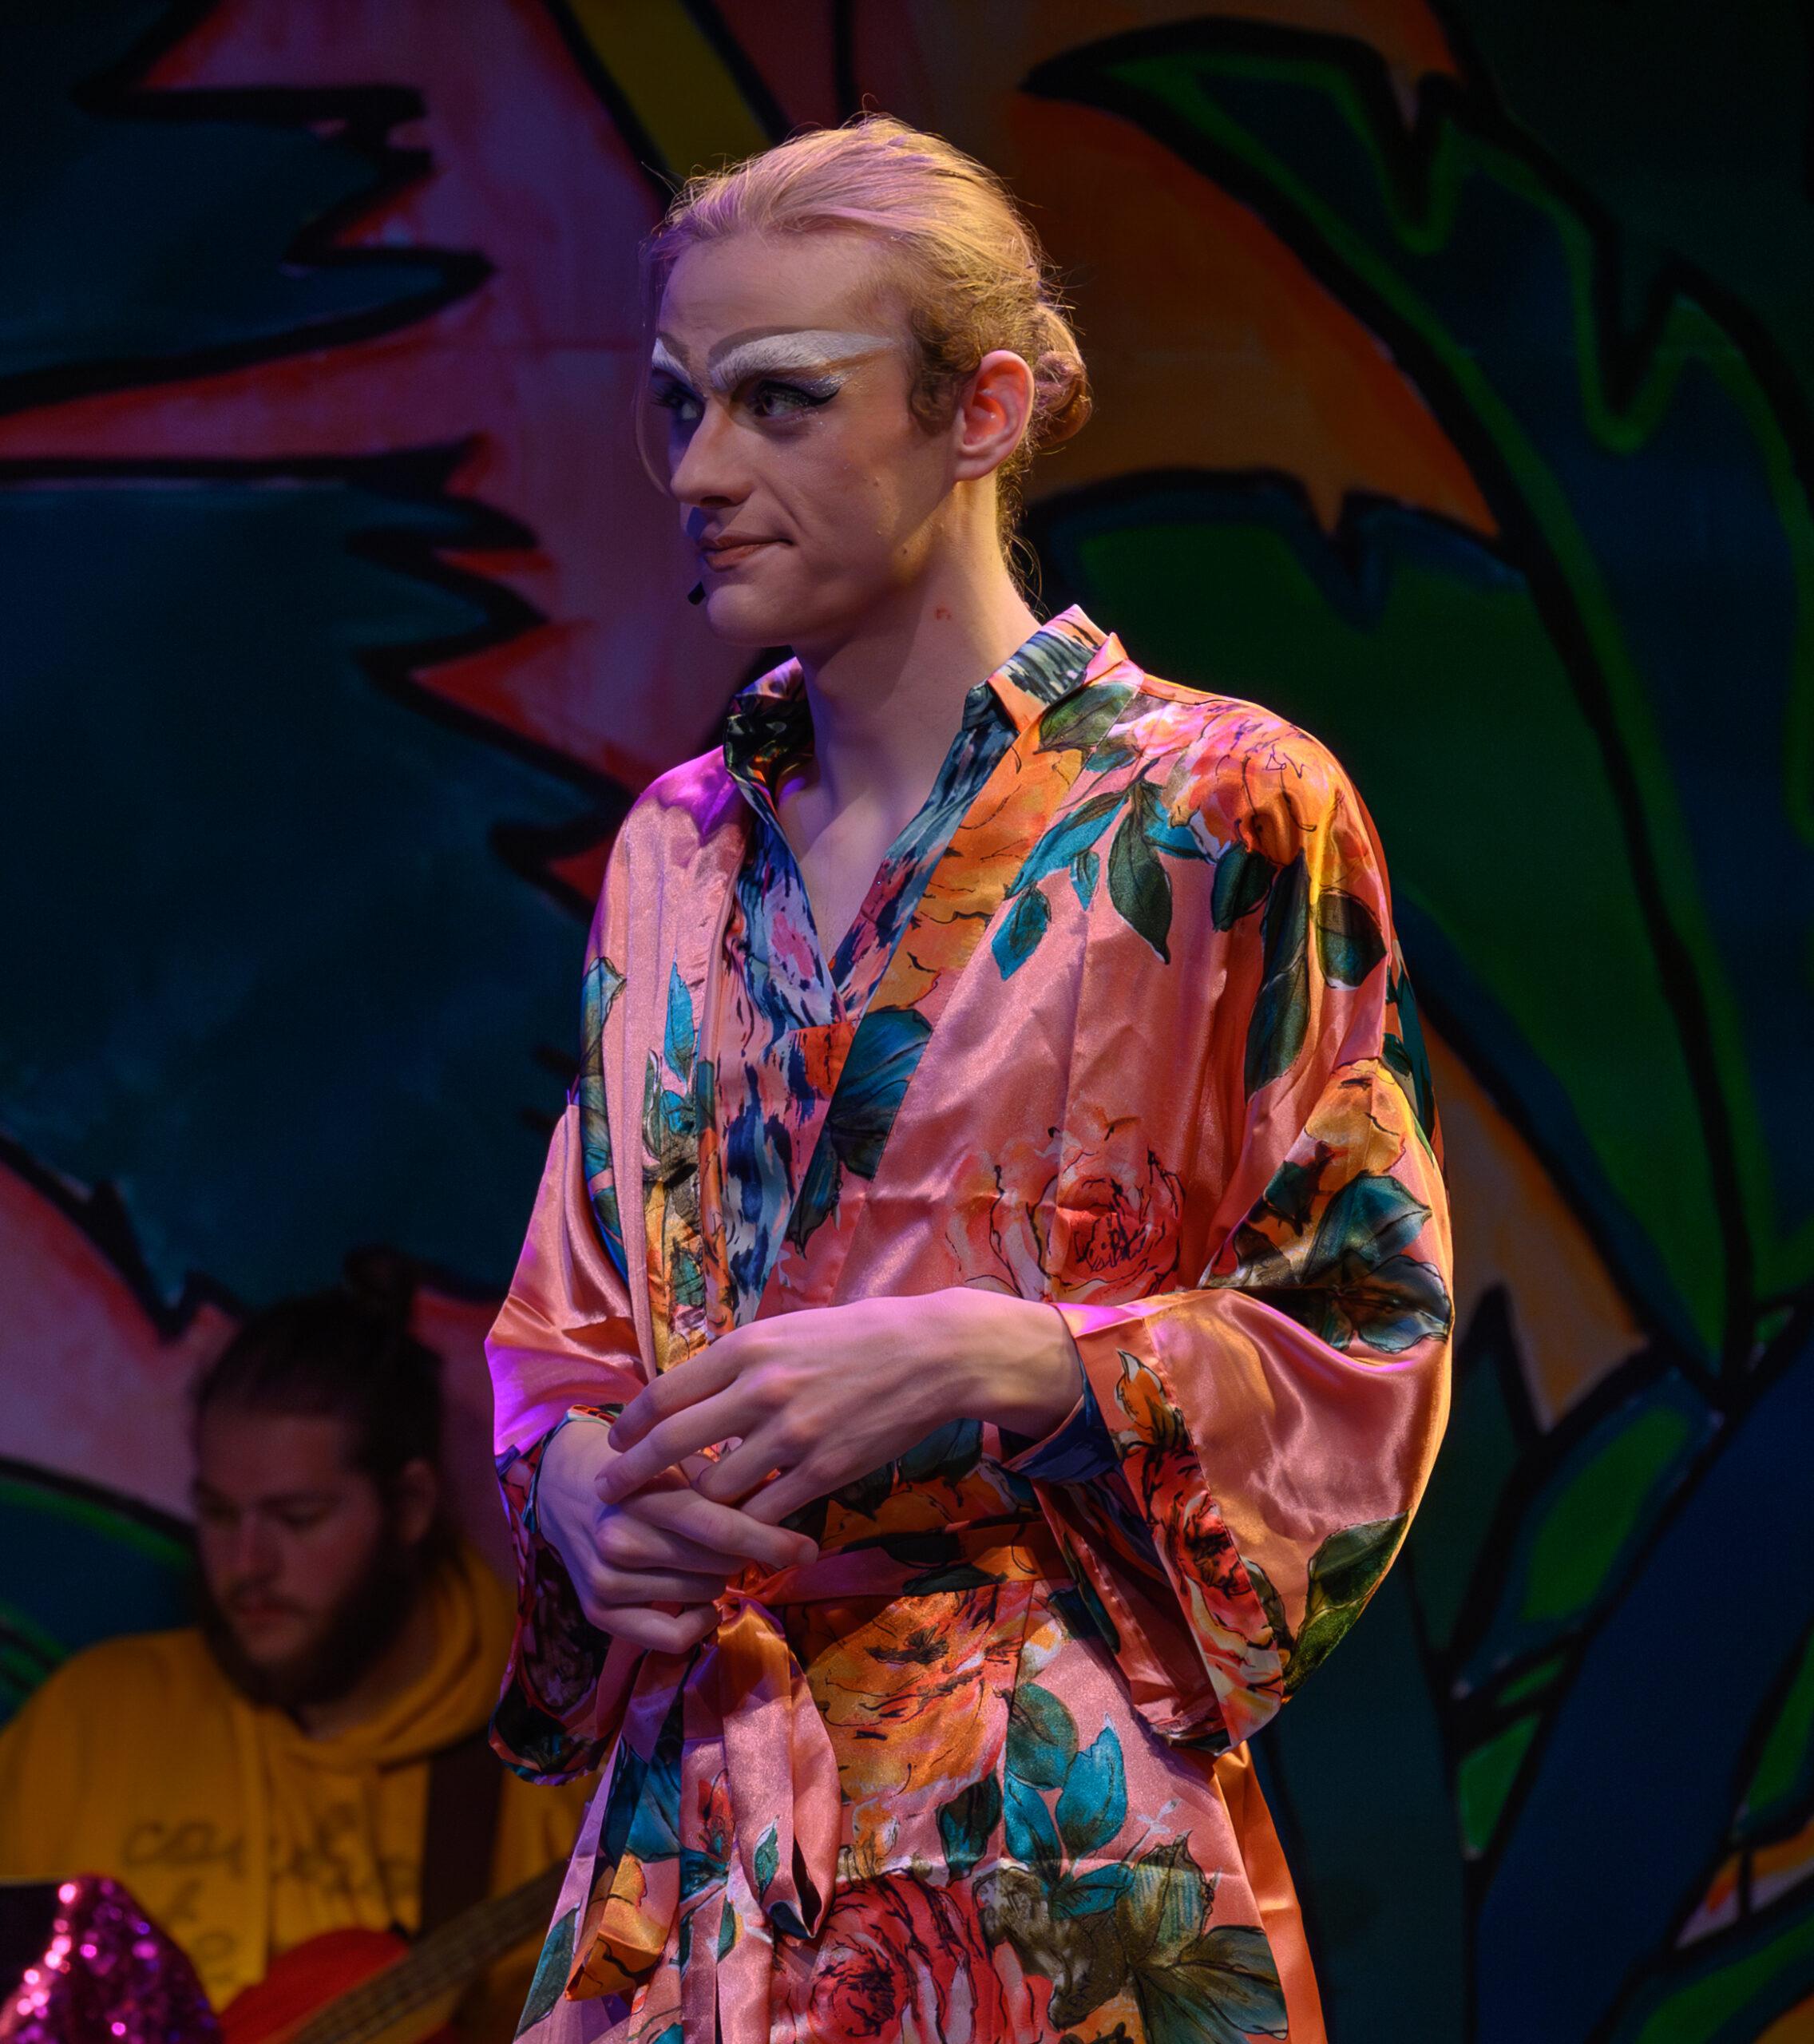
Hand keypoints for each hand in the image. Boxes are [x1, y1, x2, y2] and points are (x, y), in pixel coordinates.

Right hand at [536, 1416, 816, 1652]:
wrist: (566, 1486)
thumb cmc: (640, 1470)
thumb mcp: (681, 1461)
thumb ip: (726, 1480)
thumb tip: (788, 1495)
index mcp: (643, 1492)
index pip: (718, 1526)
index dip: (770, 1540)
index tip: (810, 1549)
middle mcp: (620, 1538)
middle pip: (716, 1564)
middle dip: (746, 1554)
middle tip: (743, 1541)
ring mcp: (606, 1578)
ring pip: (702, 1595)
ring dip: (720, 1580)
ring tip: (707, 1558)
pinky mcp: (598, 1611)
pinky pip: (671, 1637)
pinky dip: (698, 1624)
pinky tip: (700, 1603)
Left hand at [599, 1290, 1083, 1524]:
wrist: (931, 1354)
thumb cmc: (857, 1336)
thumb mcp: (787, 1330)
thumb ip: (739, 1362)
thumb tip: (690, 1392)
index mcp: (746, 1349)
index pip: (664, 1394)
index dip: (629, 1426)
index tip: (614, 1444)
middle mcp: (760, 1390)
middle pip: (670, 1444)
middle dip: (631, 1475)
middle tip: (610, 1493)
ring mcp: (791, 1435)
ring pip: (715, 1490)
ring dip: (696, 1510)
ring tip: (684, 1521)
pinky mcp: (823, 1471)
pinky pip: (765, 1515)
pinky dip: (746, 1531)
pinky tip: (739, 1536)